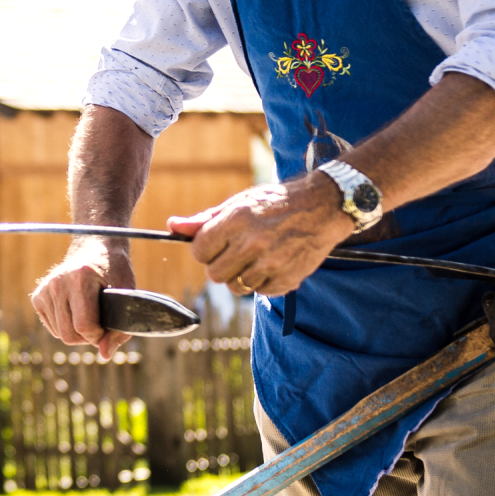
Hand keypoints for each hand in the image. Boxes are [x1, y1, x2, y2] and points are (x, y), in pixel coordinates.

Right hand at [31, 239, 135, 358]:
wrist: (94, 247)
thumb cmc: (115, 271)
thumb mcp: (127, 294)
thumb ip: (120, 328)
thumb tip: (104, 354)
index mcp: (80, 278)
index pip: (84, 326)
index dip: (100, 335)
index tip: (109, 328)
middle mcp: (57, 282)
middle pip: (69, 335)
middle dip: (88, 338)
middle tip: (101, 325)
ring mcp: (45, 289)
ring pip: (60, 334)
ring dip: (78, 333)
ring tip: (90, 315)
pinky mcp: (38, 296)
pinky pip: (53, 328)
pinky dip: (66, 327)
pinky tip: (76, 312)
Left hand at [168, 176, 354, 296]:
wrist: (322, 207)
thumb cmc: (275, 202)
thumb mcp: (239, 204)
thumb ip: (205, 219)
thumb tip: (173, 226)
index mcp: (235, 222)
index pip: (199, 251)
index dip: (204, 249)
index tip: (215, 244)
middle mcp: (252, 244)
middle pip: (214, 274)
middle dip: (220, 264)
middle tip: (236, 251)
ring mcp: (270, 264)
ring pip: (235, 287)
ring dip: (241, 276)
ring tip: (256, 257)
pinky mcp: (287, 280)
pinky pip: (260, 292)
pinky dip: (263, 282)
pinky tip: (273, 263)